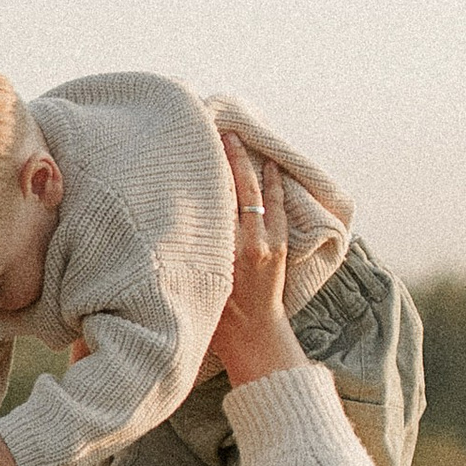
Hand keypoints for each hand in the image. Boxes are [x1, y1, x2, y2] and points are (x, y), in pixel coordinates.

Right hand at [209, 146, 301, 389]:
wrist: (252, 334)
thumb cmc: (216, 310)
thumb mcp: (199, 273)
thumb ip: (196, 244)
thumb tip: (184, 210)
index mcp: (225, 247)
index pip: (219, 196)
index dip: (213, 170)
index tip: (202, 147)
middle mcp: (249, 239)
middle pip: (241, 186)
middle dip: (233, 157)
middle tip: (224, 132)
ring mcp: (269, 240)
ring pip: (263, 192)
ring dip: (253, 166)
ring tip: (242, 141)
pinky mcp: (281, 245)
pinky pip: (279, 205)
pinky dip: (275, 184)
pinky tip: (270, 167)